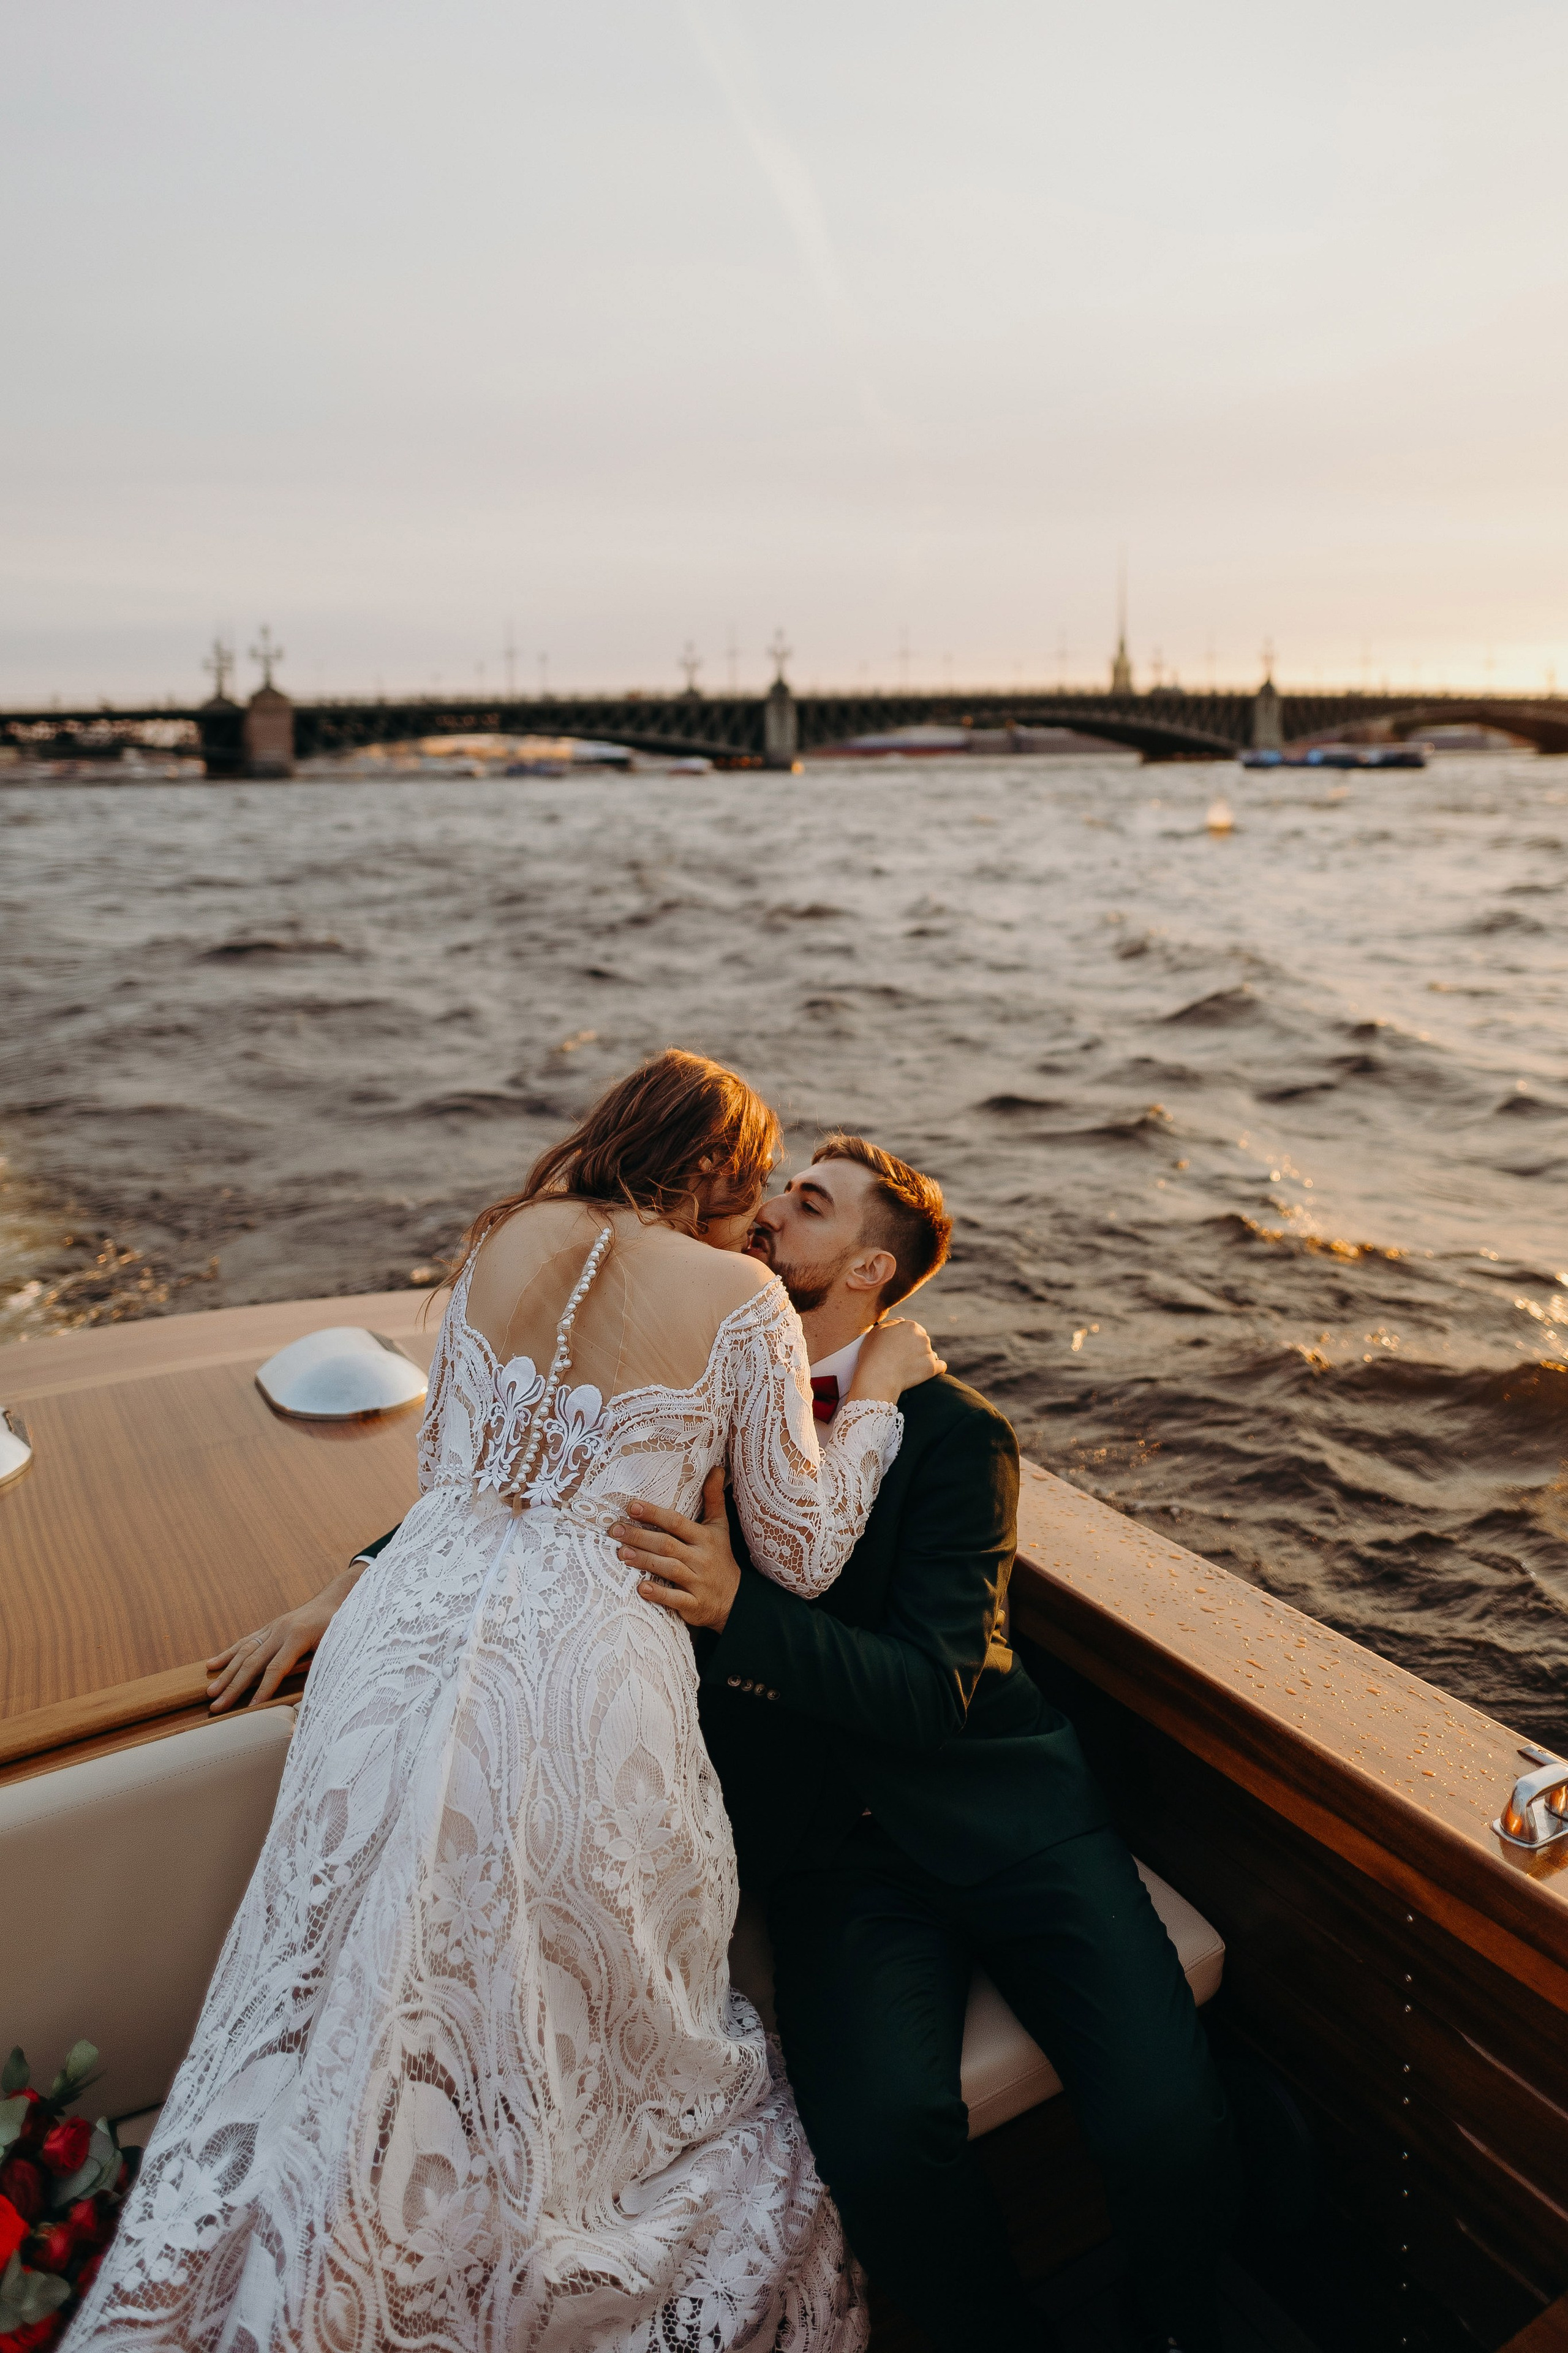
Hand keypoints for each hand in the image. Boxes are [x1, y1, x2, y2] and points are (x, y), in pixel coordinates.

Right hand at [204, 1567, 359, 1711]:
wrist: (335, 1599)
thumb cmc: (340, 1626)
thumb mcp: (337, 1646)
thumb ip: (321, 1666)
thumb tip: (311, 1695)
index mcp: (298, 1636)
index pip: (276, 1668)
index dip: (264, 1689)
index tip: (251, 1708)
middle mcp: (280, 1631)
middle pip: (252, 1663)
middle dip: (234, 1687)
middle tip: (217, 1707)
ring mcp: (272, 1628)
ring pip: (244, 1652)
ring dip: (226, 1674)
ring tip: (210, 1692)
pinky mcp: (268, 1628)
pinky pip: (245, 1641)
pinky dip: (228, 1654)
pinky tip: (212, 1665)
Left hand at [612, 1465, 740, 1633]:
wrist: (735, 1599)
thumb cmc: (720, 1557)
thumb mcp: (720, 1527)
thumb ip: (713, 1498)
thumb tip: (716, 1467)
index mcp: (705, 1538)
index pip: (677, 1523)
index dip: (655, 1514)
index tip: (631, 1506)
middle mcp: (701, 1559)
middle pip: (667, 1545)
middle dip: (640, 1537)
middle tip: (614, 1530)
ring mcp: (698, 1583)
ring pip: (669, 1569)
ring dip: (644, 1561)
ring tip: (621, 1554)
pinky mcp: (694, 1605)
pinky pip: (675, 1599)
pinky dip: (659, 1594)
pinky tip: (641, 1588)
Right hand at [847, 1316, 945, 1402]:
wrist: (878, 1376)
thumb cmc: (873, 1354)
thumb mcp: (876, 1331)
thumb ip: (891, 1324)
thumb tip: (902, 1321)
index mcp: (910, 1326)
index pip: (913, 1330)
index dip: (906, 1339)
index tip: (899, 1348)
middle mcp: (922, 1337)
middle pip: (922, 1341)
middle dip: (915, 1348)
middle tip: (903, 1359)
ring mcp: (929, 1352)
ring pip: (929, 1353)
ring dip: (922, 1359)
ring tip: (908, 1369)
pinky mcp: (932, 1368)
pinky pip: (940, 1366)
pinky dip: (936, 1368)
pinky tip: (928, 1372)